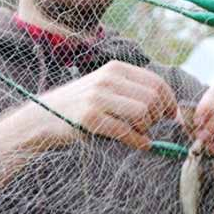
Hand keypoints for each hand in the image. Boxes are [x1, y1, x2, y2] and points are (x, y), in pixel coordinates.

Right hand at [36, 61, 176, 150]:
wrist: (43, 116)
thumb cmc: (79, 105)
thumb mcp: (104, 87)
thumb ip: (131, 91)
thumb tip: (167, 106)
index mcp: (115, 69)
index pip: (156, 82)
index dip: (169, 101)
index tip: (170, 115)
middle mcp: (107, 79)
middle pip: (152, 98)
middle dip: (158, 116)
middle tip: (152, 127)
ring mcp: (98, 98)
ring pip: (142, 113)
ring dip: (147, 129)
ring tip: (140, 134)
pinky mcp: (90, 118)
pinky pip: (126, 131)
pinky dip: (138, 141)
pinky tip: (140, 145)